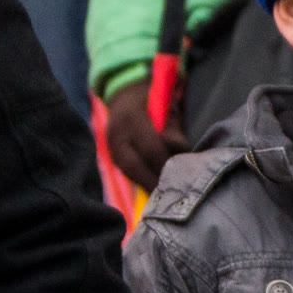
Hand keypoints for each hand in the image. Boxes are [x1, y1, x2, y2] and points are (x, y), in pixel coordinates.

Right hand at [105, 75, 187, 190]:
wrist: (124, 93)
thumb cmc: (154, 99)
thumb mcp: (168, 106)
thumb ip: (174, 129)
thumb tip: (180, 151)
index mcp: (132, 117)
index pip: (150, 148)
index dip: (165, 165)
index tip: (181, 179)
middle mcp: (117, 132)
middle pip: (134, 165)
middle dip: (154, 182)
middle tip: (172, 197)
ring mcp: (110, 143)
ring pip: (128, 170)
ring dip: (146, 185)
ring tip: (164, 199)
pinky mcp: (110, 152)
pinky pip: (125, 170)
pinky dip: (140, 181)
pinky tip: (154, 190)